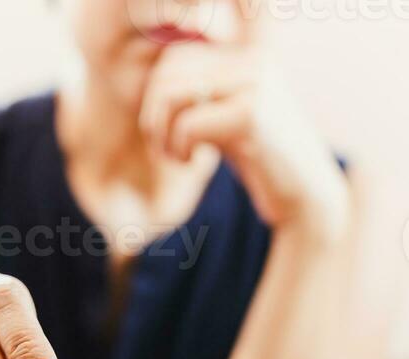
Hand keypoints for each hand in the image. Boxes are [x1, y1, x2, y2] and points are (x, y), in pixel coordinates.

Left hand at [140, 17, 349, 237]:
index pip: (176, 59)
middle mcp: (252, 62)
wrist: (306, 196)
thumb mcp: (227, 122)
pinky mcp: (250, 115)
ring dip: (161, 132)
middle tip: (166, 149)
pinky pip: (187, 125)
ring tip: (177, 156)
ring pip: (173, 95)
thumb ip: (200, 100)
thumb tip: (154, 90)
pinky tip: (192, 163)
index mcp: (248, 58)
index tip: (167, 134)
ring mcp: (254, 85)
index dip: (156, 98)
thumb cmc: (263, 165)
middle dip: (154, 116)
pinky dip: (179, 148)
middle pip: (169, 73)